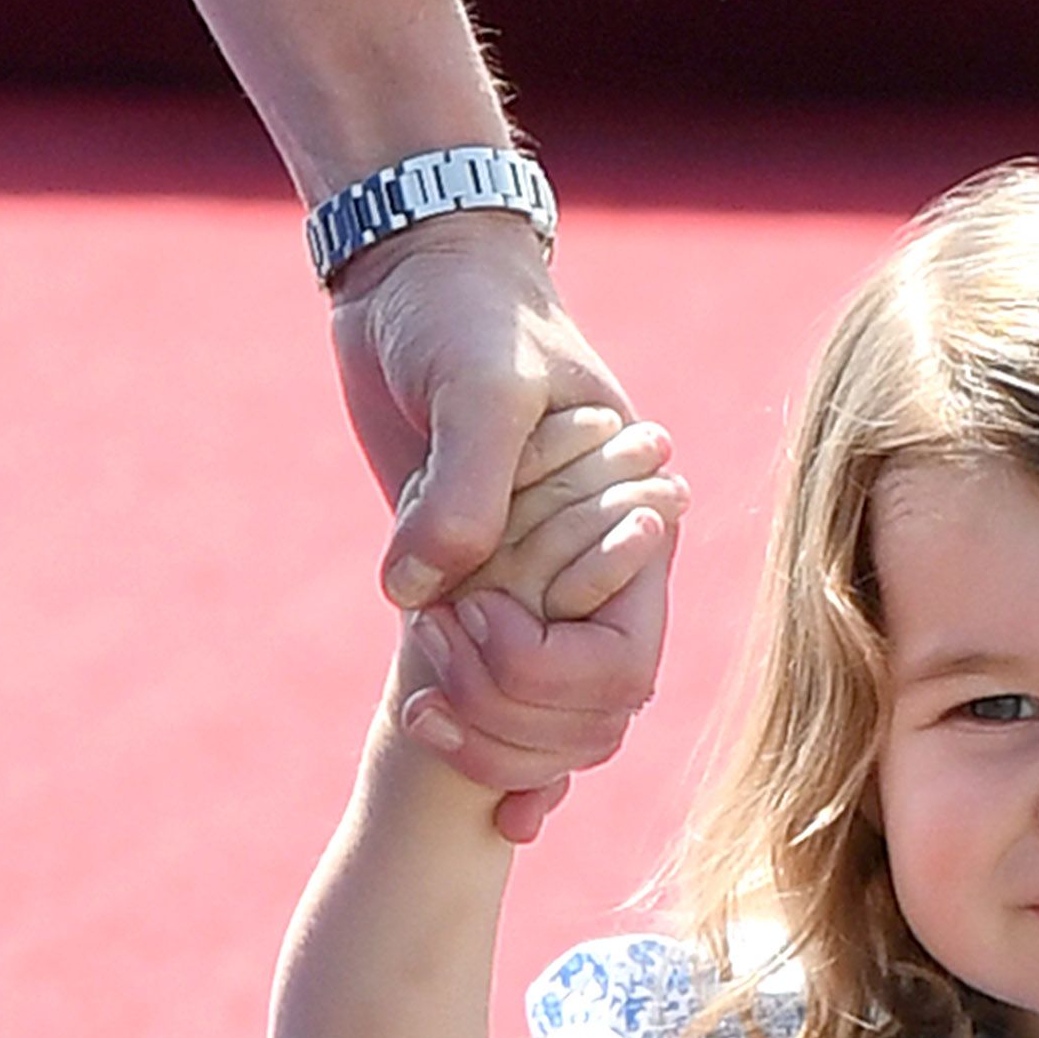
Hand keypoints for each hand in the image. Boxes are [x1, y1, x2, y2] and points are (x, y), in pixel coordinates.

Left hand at [331, 214, 674, 834]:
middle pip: (589, 716)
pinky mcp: (478, 594)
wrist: (409, 275)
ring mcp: (537, 592)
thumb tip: (417, 596)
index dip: (552, 675)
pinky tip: (455, 762)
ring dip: (490, 742)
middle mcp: (593, 575)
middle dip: (509, 713)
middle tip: (430, 652)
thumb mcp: (478, 387)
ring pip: (550, 729)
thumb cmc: (465, 312)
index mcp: (629, 528)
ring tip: (420, 711)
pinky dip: (484, 748)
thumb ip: (464, 492)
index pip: (624, 663)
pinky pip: (503, 704)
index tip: (472, 615)